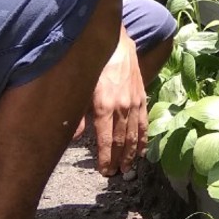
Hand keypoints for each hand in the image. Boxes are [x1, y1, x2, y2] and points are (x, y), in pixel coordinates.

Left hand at [88, 29, 146, 175]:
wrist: (116, 44)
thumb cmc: (93, 66)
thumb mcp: (80, 89)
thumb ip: (77, 115)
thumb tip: (74, 138)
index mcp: (104, 106)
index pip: (105, 139)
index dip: (105, 158)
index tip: (104, 171)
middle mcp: (122, 107)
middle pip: (121, 141)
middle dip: (117, 159)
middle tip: (114, 174)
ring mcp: (134, 103)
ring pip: (134, 135)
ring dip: (130, 154)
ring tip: (127, 168)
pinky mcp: (142, 98)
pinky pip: (144, 123)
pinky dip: (143, 139)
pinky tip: (141, 151)